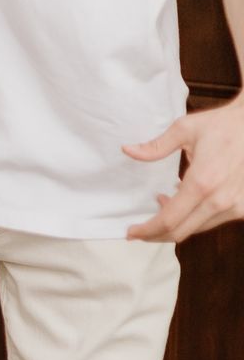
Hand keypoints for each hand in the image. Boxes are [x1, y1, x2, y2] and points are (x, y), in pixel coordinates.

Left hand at [124, 101, 243, 241]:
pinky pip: (212, 221)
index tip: (131, 232)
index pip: (168, 220)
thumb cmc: (223, 124)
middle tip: (139, 230)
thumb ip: (155, 146)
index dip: (146, 231)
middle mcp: (220, 199)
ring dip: (175, 223)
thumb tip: (127, 150)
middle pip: (180, 232)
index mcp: (202, 182)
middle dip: (155, 234)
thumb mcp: (185, 129)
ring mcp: (236, 205)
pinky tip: (184, 201)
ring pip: (196, 228)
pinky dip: (194, 218)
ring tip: (161, 203)